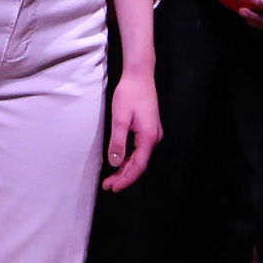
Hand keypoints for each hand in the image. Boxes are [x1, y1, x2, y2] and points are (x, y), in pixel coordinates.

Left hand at [101, 69, 163, 192]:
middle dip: (124, 176)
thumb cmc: (129, 94)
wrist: (140, 75)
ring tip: (111, 179)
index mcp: (148, 137)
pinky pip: (140, 149)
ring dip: (126, 168)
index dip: (125, 179)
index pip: (138, 166)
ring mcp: (153, 133)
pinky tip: (120, 162)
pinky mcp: (149, 129)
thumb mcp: (120, 118)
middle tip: (108, 186)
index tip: (112, 188)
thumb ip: (118, 142)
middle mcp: (154, 138)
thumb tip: (115, 163)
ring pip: (140, 157)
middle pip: (139, 164)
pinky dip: (129, 158)